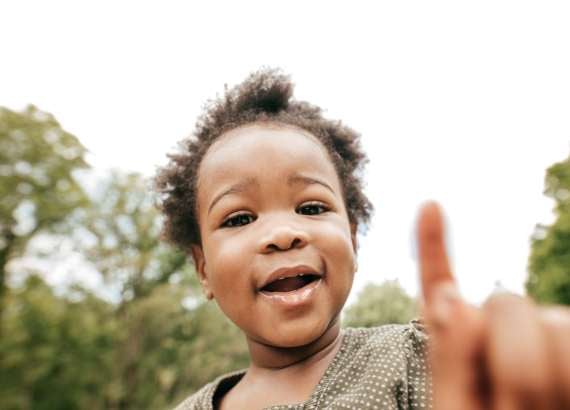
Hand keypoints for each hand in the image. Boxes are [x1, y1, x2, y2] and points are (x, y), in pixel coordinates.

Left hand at [417, 202, 569, 409]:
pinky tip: (557, 396)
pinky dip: (566, 370)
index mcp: (460, 349)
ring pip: (554, 325)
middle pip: (508, 304)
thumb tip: (452, 298)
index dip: (432, 247)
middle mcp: (505, 337)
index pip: (441, 289)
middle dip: (510, 359)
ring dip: (542, 378)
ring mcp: (550, 345)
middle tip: (511, 408)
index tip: (429, 206)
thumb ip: (450, 362)